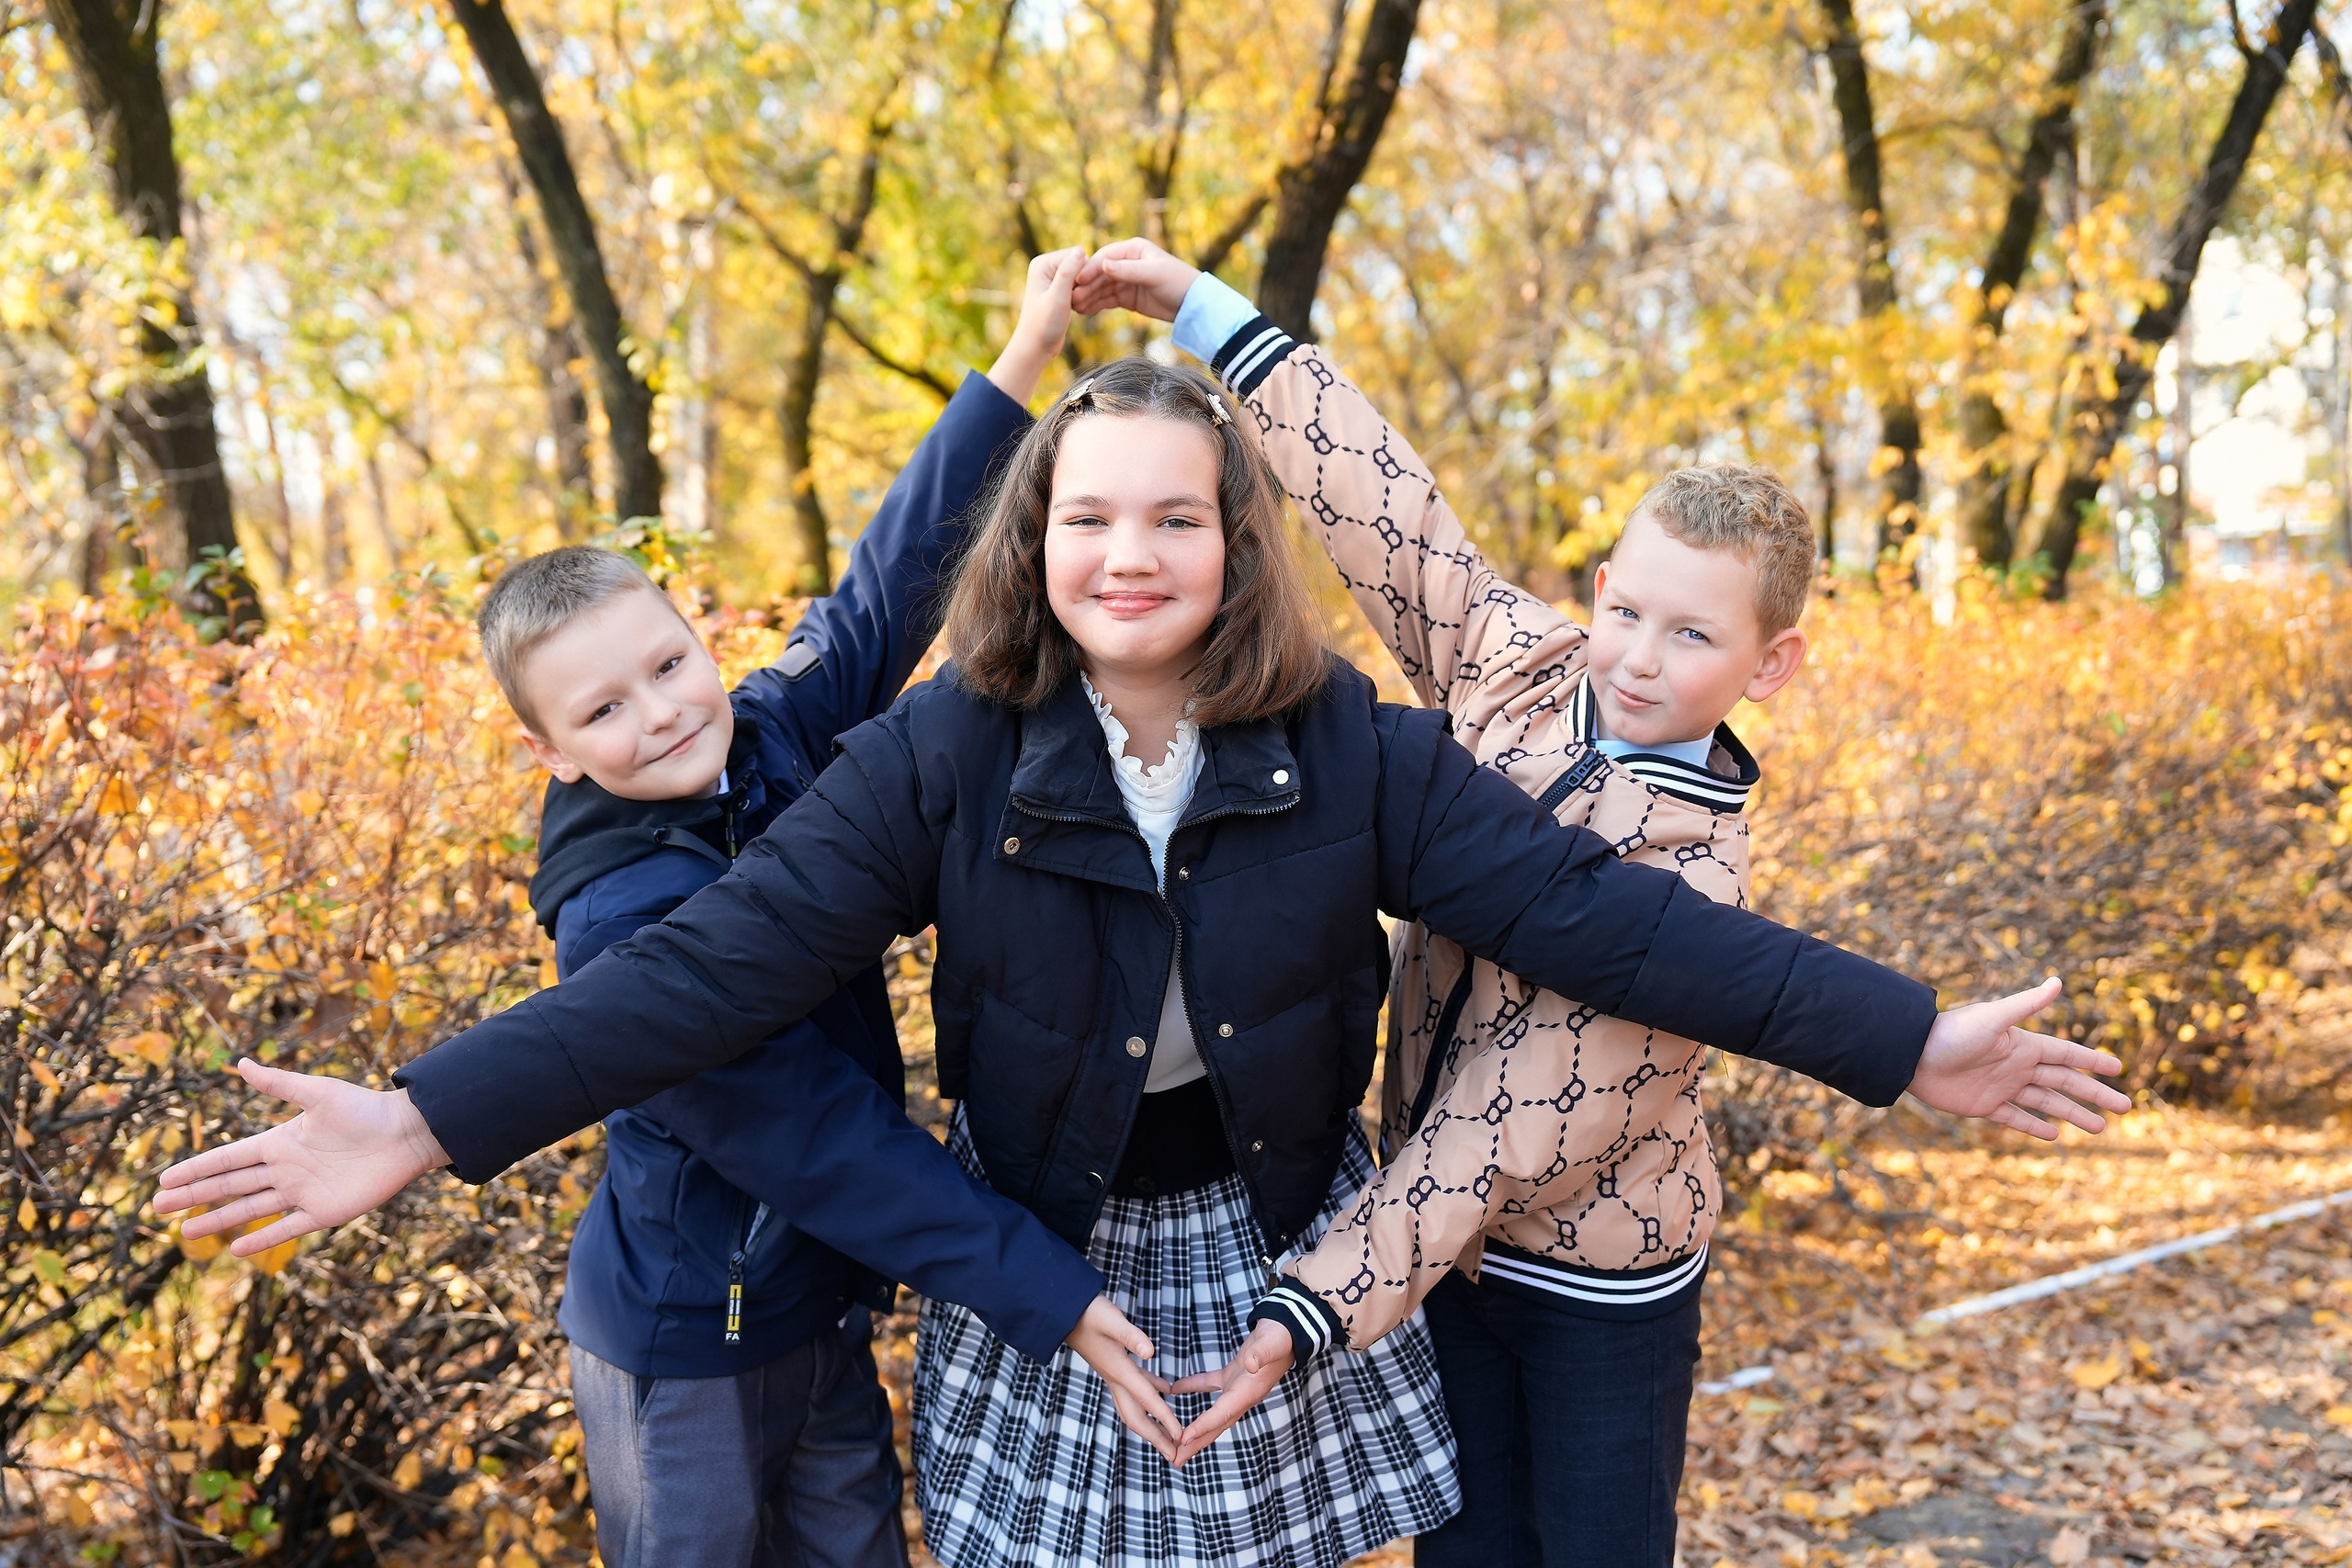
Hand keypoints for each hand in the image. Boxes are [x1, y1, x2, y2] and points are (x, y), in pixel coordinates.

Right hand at [153, 1060, 449, 1253]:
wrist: (408, 1133)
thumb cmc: (365, 1109)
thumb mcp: (317, 1093)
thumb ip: (279, 1084)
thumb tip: (241, 1063)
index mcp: (280, 1142)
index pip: (227, 1159)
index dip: (196, 1169)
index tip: (164, 1179)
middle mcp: (286, 1170)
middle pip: (230, 1186)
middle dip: (194, 1197)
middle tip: (158, 1208)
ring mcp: (302, 1192)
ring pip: (250, 1210)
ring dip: (219, 1221)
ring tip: (186, 1233)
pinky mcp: (324, 1212)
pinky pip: (286, 1229)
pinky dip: (262, 1239)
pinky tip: (236, 1251)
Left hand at [985, 246, 1087, 405]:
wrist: (1036, 347)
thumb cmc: (1044, 325)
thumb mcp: (1058, 297)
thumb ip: (1068, 273)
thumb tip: (1080, 250)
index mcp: (1042, 263)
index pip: (1077, 256)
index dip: (1084, 274)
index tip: (1077, 296)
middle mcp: (1046, 266)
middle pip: (1080, 265)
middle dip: (1084, 283)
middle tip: (1075, 304)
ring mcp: (1052, 277)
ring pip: (1082, 276)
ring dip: (1084, 291)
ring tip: (1073, 307)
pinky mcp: (1058, 289)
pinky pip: (1079, 286)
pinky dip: (1082, 296)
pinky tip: (1075, 309)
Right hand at [1064, 1295, 1184, 1463]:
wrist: (1066, 1312)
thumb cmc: (1089, 1313)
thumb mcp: (1112, 1320)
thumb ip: (1131, 1336)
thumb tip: (1150, 1352)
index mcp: (1119, 1370)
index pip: (1147, 1399)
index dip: (1165, 1418)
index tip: (1180, 1437)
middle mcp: (1116, 1379)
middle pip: (1137, 1417)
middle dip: (1156, 1438)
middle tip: (1174, 1456)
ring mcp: (1114, 1374)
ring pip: (1136, 1407)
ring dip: (1153, 1424)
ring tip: (1170, 1437)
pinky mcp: (1115, 1365)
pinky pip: (1137, 1387)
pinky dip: (1152, 1394)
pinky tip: (1166, 1390)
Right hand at [1071, 236, 1198, 323]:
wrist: (1192, 305)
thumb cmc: (1177, 282)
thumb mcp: (1153, 274)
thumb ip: (1127, 270)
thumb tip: (1102, 263)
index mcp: (1133, 249)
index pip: (1105, 257)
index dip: (1090, 269)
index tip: (1077, 281)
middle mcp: (1127, 262)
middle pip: (1100, 273)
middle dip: (1086, 286)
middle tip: (1071, 298)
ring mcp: (1126, 280)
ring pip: (1102, 288)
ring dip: (1088, 296)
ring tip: (1074, 307)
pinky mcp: (1128, 297)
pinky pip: (1107, 299)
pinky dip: (1096, 305)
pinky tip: (1084, 311)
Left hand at [1168, 1317, 1292, 1464]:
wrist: (1287, 1329)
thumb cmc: (1280, 1337)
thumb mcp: (1271, 1343)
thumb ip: (1261, 1354)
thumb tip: (1251, 1365)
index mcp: (1249, 1391)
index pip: (1223, 1413)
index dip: (1203, 1427)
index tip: (1183, 1440)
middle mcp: (1243, 1395)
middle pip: (1216, 1425)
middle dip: (1196, 1443)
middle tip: (1175, 1460)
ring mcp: (1237, 1387)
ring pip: (1212, 1414)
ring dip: (1195, 1429)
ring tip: (1176, 1443)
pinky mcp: (1233, 1374)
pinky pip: (1209, 1386)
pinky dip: (1192, 1387)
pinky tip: (1175, 1389)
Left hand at [1908, 977, 2129, 1138]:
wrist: (1912, 1054)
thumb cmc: (1951, 1033)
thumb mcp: (1992, 1018)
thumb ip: (2026, 1004)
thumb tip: (2058, 981)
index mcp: (2023, 1045)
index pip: (2068, 1054)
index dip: (2093, 1061)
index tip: (2119, 1069)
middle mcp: (2017, 1066)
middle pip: (2065, 1082)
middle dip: (2095, 1095)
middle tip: (2125, 1108)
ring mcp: (2002, 1087)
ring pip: (2046, 1103)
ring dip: (2073, 1114)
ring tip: (2100, 1129)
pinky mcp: (1984, 1105)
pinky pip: (2015, 1118)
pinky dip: (2034, 1125)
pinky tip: (2055, 1134)